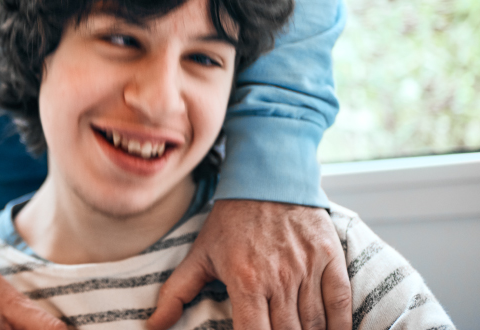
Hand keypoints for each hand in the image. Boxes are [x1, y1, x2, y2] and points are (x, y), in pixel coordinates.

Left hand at [147, 199, 350, 329]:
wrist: (266, 177)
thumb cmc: (231, 220)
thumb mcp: (200, 254)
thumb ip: (176, 292)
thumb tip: (152, 325)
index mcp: (244, 280)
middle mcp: (278, 278)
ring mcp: (307, 268)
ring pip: (315, 325)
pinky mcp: (330, 258)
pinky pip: (341, 304)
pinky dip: (340, 326)